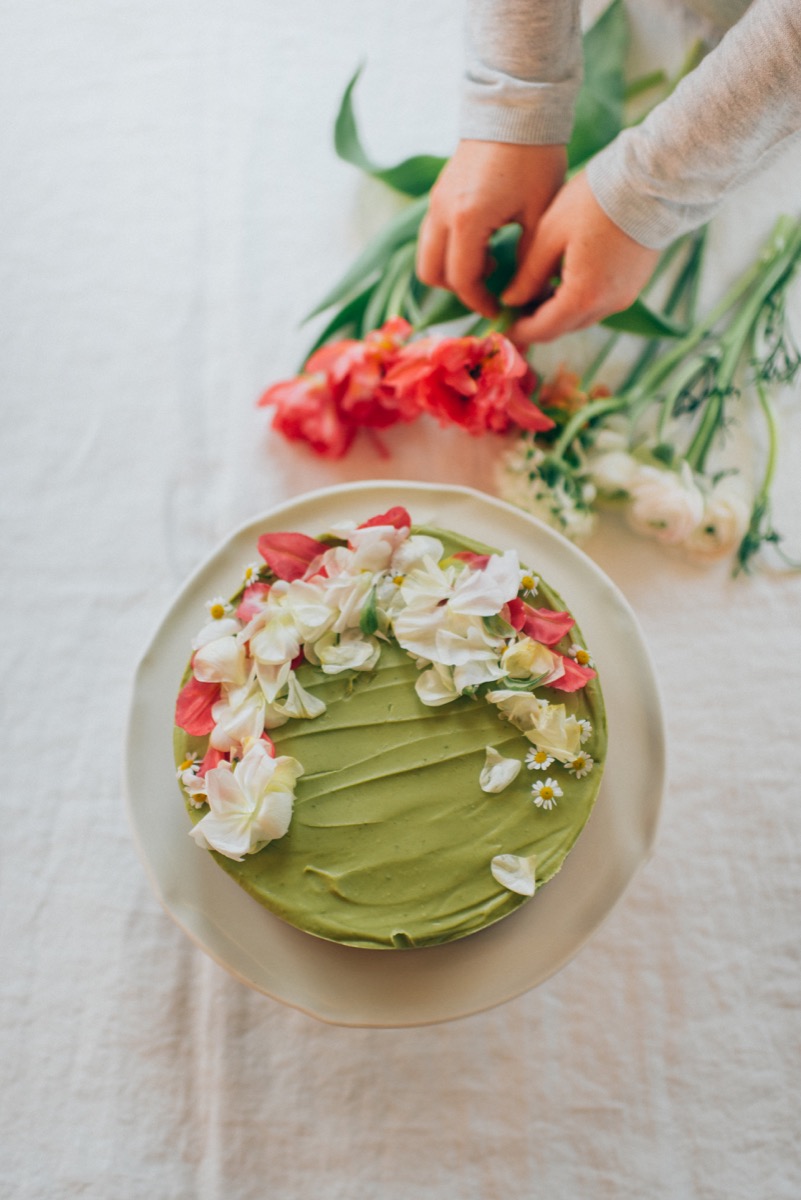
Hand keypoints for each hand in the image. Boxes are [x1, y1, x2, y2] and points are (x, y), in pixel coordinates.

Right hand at [416, 140, 567, 318]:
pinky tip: (483, 243)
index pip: (463, 280)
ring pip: (426, 255)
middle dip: (459, 290)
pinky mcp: (439, 193)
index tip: (501, 310)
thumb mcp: (539, 213)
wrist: (516, 106)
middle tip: (490, 291)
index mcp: (467, 220)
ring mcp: (436, 201)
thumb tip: (521, 294)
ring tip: (488, 265)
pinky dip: (450, 250)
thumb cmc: (535, 157)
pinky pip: (432, 235)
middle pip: (431, 274)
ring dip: (452, 270)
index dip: (481, 302)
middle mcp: (442, 213)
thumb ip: (527, 259)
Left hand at [504, 172, 660, 343]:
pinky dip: (578, 301)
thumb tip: (511, 300)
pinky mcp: (634, 285)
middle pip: (563, 328)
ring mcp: (624, 297)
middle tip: (513, 310)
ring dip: (557, 312)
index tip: (501, 325)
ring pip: (581, 318)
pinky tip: (564, 280)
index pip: (543, 329)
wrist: (649, 181)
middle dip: (536, 324)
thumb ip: (528, 274)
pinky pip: (599, 304)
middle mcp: (606, 305)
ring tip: (535, 293)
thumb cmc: (593, 200)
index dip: (519, 331)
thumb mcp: (550, 234)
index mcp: (582, 296)